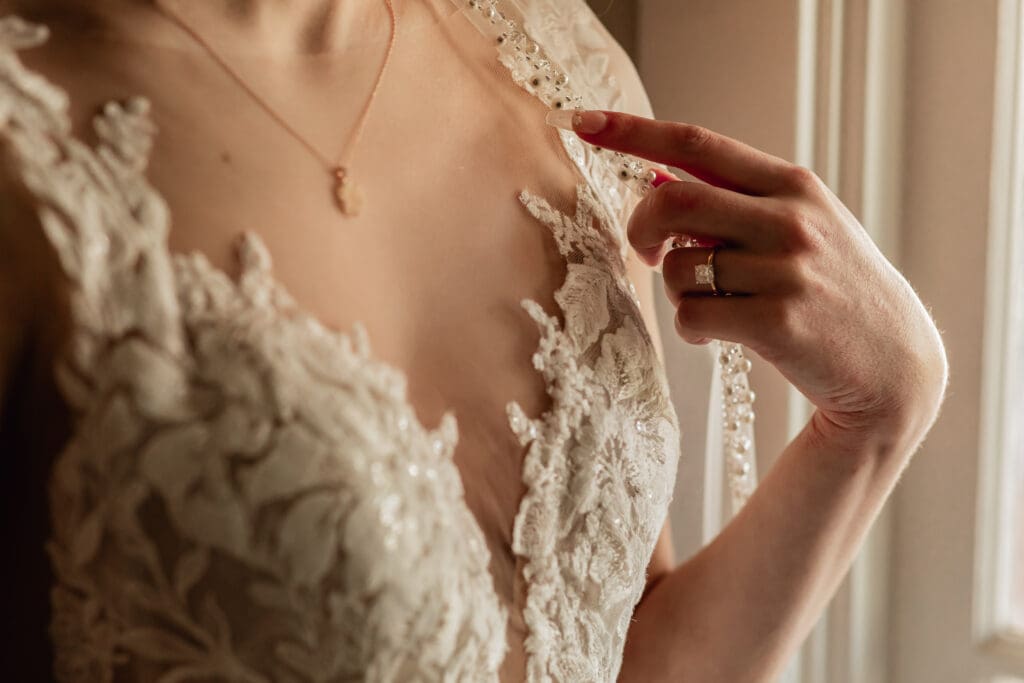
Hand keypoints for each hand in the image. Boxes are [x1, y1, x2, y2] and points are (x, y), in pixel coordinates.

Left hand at [552, 110, 947, 437]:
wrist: (895, 364)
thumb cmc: (833, 290)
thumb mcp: (798, 228)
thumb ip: (733, 201)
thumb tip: (654, 176)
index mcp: (790, 185)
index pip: (697, 142)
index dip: (633, 131)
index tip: (582, 123)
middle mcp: (789, 218)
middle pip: (672, 199)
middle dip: (640, 227)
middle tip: (646, 251)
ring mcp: (786, 269)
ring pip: (678, 267)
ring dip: (675, 289)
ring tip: (711, 303)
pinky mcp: (778, 321)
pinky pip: (691, 316)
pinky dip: (690, 327)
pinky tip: (719, 334)